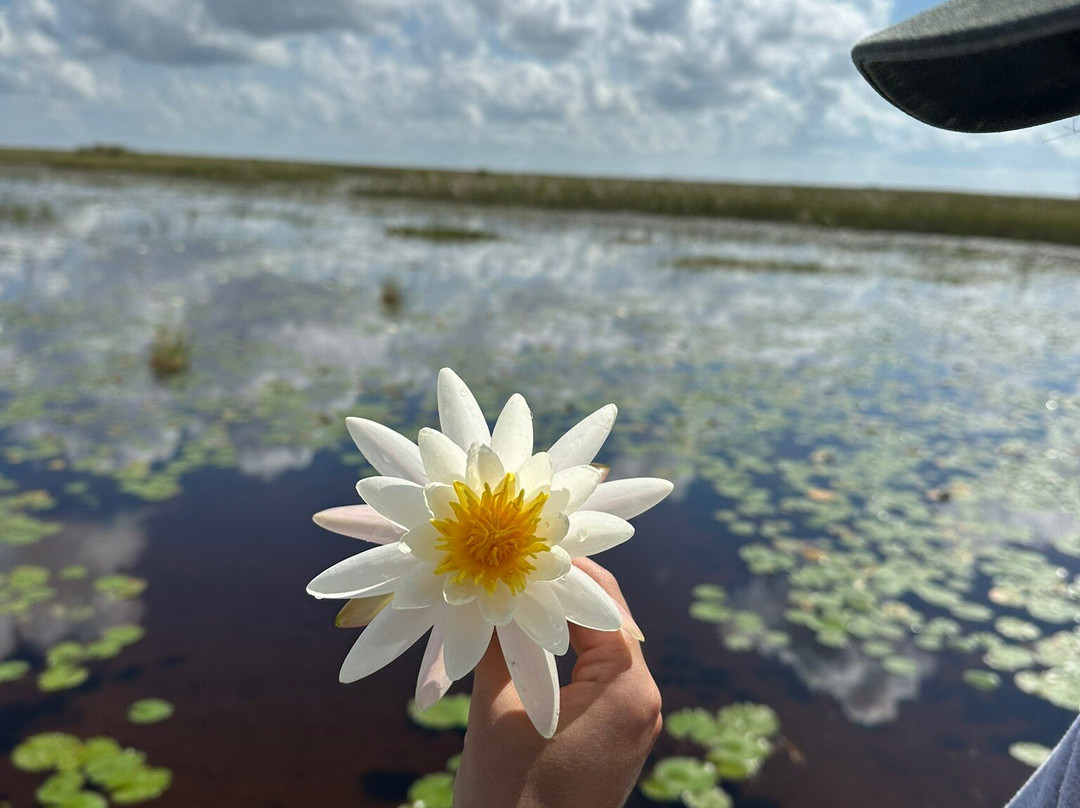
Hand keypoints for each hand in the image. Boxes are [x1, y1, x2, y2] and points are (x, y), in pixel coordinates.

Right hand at [453, 558, 662, 807]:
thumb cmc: (510, 796)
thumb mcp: (497, 710)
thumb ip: (501, 642)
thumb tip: (495, 588)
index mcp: (628, 690)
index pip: (603, 606)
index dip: (566, 570)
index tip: (529, 541)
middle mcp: (642, 702)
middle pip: (606, 623)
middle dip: (562, 593)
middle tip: (518, 561)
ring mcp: (631, 723)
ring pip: (599, 649)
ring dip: (561, 622)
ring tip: (517, 591)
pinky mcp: (613, 738)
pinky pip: (593, 678)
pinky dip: (563, 655)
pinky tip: (525, 637)